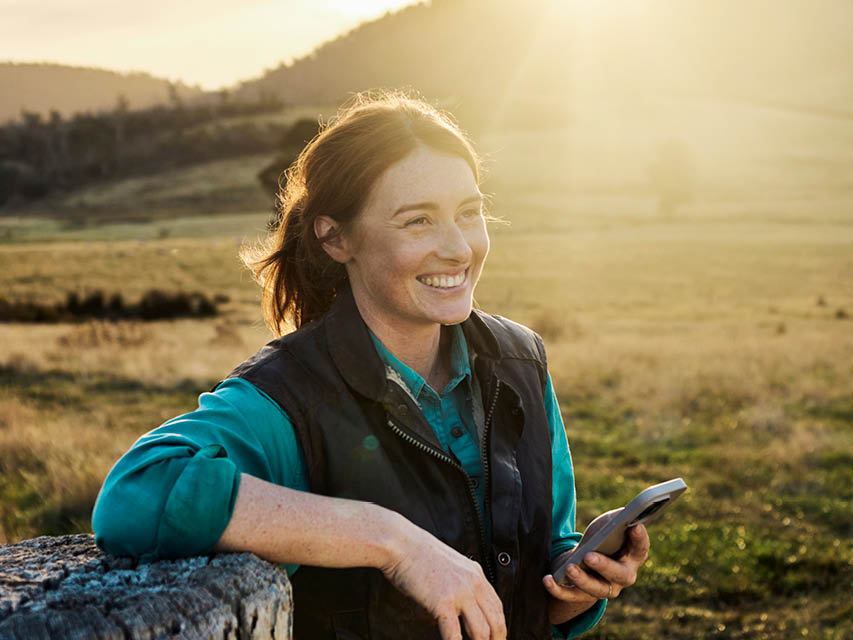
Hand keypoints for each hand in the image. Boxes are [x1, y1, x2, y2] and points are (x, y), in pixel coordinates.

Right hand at [380, 517, 505, 639]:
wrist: (400, 543)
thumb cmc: (415, 554)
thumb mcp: (446, 567)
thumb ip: (453, 589)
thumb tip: (446, 618)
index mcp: (475, 573)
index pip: (497, 606)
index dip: (499, 627)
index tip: (495, 638)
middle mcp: (473, 583)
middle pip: (496, 621)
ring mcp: (460, 593)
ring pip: (481, 632)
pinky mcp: (443, 603)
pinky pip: (454, 636)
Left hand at [542, 524, 650, 624]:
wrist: (584, 559)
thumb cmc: (601, 539)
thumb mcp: (608, 525)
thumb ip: (616, 520)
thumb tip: (623, 514)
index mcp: (632, 557)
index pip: (641, 549)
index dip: (640, 539)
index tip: (635, 526)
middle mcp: (623, 577)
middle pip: (619, 575)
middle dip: (604, 566)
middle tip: (589, 555)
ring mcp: (604, 589)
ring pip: (595, 589)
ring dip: (582, 579)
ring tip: (569, 568)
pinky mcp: (582, 595)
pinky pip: (570, 596)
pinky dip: (558, 589)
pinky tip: (547, 579)